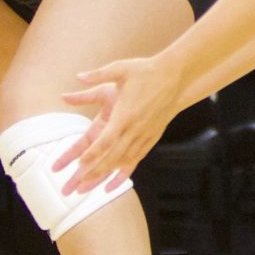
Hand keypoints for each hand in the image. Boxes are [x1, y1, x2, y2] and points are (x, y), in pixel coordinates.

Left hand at [56, 52, 189, 193]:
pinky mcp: (152, 136)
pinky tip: (116, 180)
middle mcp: (135, 128)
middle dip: (95, 170)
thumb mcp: (121, 69)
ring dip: (107, 173)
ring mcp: (145, 134)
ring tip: (91, 185)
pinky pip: (138, 157)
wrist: (176, 76)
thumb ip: (98, 75)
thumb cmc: (146, 71)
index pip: (107, 139)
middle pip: (114, 155)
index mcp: (125, 114)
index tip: (80, 164)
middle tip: (79, 183)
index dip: (93, 153)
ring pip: (125, 159)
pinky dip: (126, 170)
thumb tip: (79, 76)